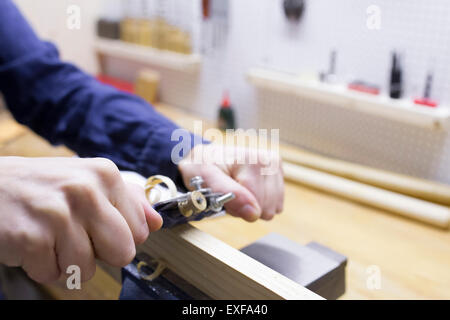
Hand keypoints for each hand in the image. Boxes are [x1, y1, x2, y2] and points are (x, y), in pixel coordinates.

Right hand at [0, 157, 161, 283]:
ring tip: (50, 237)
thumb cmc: (43, 186)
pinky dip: (42, 266)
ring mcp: (59, 214)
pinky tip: (33, 242)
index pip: (140, 231)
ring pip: (87, 270)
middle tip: (76, 236)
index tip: (96, 225)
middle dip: (100, 254)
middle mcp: (86, 191)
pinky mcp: (32, 238)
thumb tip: (157, 222)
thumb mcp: (88, 180)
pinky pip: (53, 275)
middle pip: (122, 253)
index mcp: (105, 175)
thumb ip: (127, 199)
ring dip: (67, 262)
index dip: (118, 236)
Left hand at [178, 144, 283, 221]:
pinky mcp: (279, 174)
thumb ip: (227, 193)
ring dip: (253, 206)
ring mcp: (275, 166)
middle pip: (264, 207)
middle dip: (245, 206)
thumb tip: (254, 213)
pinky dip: (261, 203)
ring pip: (272, 209)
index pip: (252, 202)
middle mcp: (267, 159)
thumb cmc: (204, 167)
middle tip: (229, 191)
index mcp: (249, 159)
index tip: (221, 193)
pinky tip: (249, 190)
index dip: (235, 205)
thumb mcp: (204, 177)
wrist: (208, 157)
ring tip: (238, 190)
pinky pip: (276, 206)